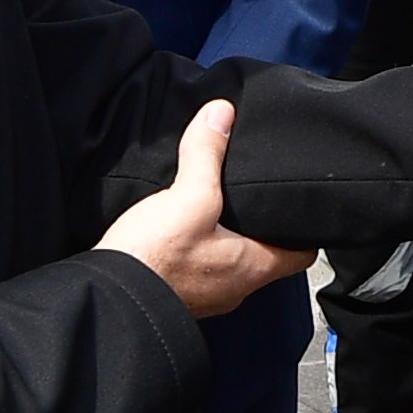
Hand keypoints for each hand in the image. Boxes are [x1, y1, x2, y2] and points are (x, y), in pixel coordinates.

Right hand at [101, 101, 308, 318]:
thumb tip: (221, 114)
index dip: (305, 230)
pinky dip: (197, 249)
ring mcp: (207, 296)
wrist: (107, 299)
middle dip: (262, 227)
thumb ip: (206, 154)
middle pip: (266, 256)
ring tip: (220, 207)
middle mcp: (236, 288)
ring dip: (227, 238)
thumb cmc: (154, 257)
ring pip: (230, 263)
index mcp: (254, 267)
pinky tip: (182, 229)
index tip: (299, 208)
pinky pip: (199, 269)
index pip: (302, 254)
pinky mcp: (178, 294)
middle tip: (257, 198)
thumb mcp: (189, 195)